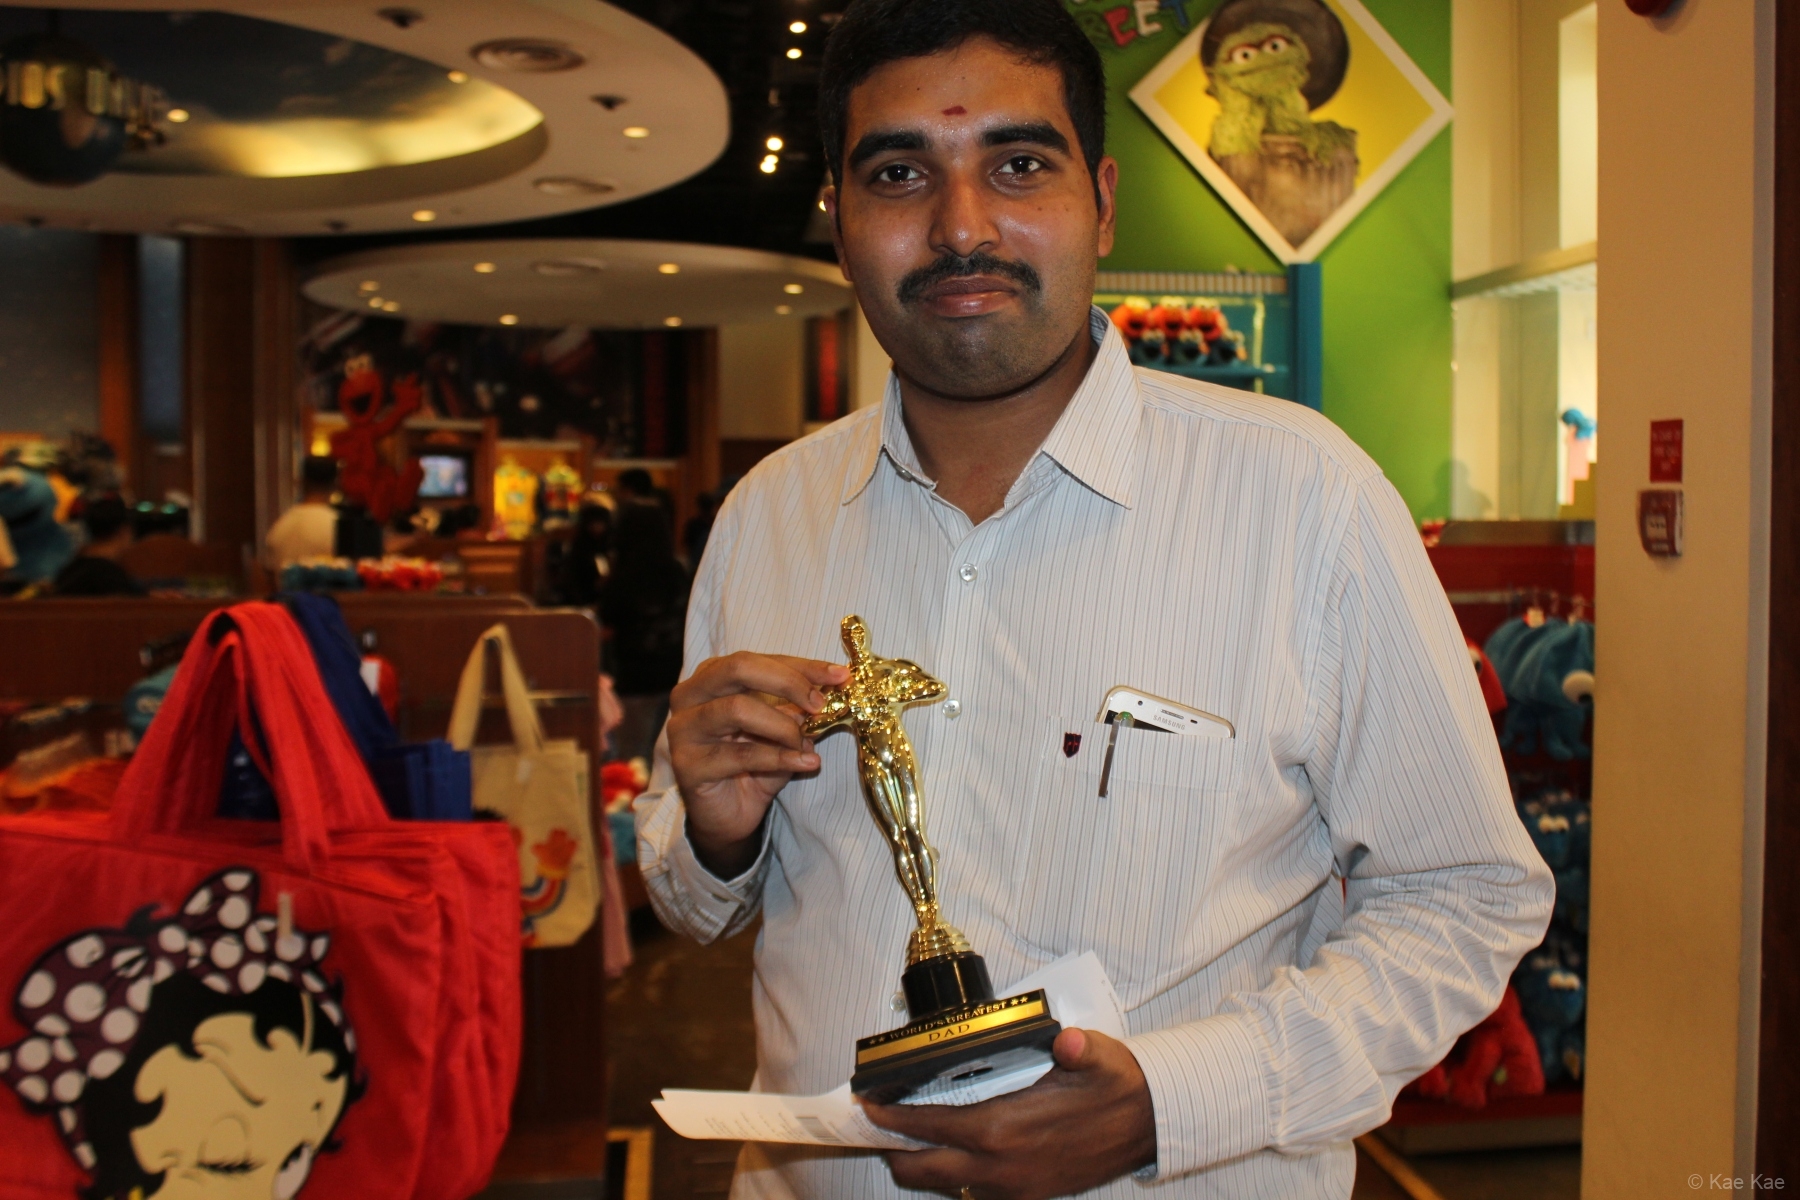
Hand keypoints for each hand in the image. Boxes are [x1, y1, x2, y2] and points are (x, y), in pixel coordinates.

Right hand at [666, 652, 848, 876]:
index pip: (758, 660)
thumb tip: (831, 686)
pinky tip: (808, 762)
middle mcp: (690, 696)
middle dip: (787, 682)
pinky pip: (741, 755)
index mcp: (710, 677)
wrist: (728, 816)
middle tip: (819, 704)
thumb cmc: (753, 765)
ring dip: (782, 725)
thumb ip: (797, 707)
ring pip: (737, 708)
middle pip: (738, 668)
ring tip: (806, 741)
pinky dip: (781, 757)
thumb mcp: (781, 729)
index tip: (839, 675)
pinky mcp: (687, 765)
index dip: (801, 666)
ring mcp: (684, 730)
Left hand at [864, 1028, 1155, 1199]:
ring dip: (920, 1165)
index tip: (867, 1105)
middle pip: (922, 1169)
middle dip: (892, 1149)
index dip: (891, 1118)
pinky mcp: (1026, 1195)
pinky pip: (972, 1193)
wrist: (1149, 1126)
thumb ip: (1077, 1049)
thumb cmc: (1116, 1087)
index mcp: (1005, 1128)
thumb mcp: (1098, 1058)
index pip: (928, 1126)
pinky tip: (951, 1152)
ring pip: (944, 1186)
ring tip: (905, 1138)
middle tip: (875, 1126)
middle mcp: (1000, 1165)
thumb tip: (1066, 1041)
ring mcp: (1012, 1187)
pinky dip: (952, 1176)